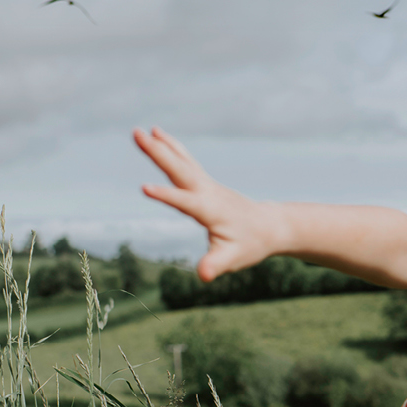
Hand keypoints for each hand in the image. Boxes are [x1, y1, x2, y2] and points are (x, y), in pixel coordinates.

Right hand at [134, 127, 276, 281]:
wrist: (269, 227)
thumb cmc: (250, 244)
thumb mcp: (233, 259)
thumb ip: (216, 264)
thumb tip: (204, 275)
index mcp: (211, 211)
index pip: (185, 202)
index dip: (166, 196)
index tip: (144, 188)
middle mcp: (208, 192)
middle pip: (180, 170)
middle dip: (158, 153)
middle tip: (136, 134)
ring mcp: (207, 185)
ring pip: (182, 161)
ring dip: (161, 145)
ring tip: (142, 130)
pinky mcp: (206, 183)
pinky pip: (186, 161)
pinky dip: (172, 148)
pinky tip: (159, 136)